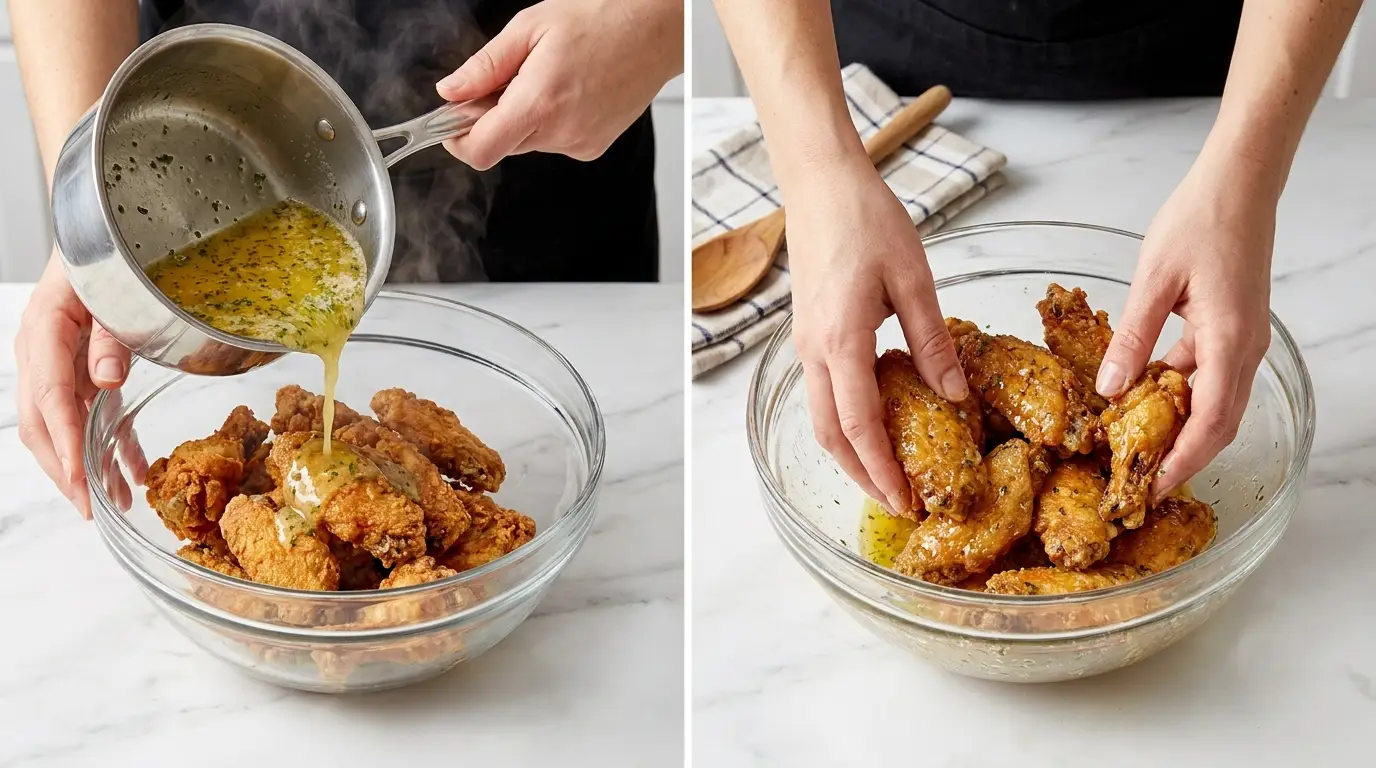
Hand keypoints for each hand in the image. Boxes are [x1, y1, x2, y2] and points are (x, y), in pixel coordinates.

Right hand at [14, 252, 131, 517]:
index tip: (80, 479)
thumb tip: (108, 381)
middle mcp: (39, 354)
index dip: (67, 442)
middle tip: (90, 508)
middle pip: (43, 424)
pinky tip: (132, 473)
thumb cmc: (103, 260)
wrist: (99, 239)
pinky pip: (89, 416)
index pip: (50, 399)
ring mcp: (54, 365)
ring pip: (62, 428)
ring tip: (115, 502)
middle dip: (65, 470)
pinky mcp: (75, 371)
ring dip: (87, 466)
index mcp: (42, 332)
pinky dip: (109, 446)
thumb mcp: (111, 291)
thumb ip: (109, 336)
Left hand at [434, 0, 682, 169]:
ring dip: (525, 117)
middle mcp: (561, 132)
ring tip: (548, 77)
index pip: (481, 150)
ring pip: (528, 142)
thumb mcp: (530, 27)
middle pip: (502, 144)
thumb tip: (451, 91)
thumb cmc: (601, 19)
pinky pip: (554, 141)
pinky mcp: (593, 147)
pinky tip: (568, 90)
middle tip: (510, 78)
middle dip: (493, 117)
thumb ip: (485, 65)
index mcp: (539, 102)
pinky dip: (550, 121)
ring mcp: (580, 143)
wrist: (654, 31)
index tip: (451, 123)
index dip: (457, 141)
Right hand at [789, 157, 968, 515]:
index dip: (881, 470)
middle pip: (830, 435)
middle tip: (898, 504)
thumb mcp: (913, 279)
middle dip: (862, 476)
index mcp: (841, 340)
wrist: (820, 183)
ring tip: (886, 475)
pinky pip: (821, 393)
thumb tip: (955, 395)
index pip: (858, 425)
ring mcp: (805, 343)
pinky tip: (874, 424)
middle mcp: (815, 350)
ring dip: (850, 454)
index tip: (905, 502)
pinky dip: (844, 423)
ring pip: (820, 418)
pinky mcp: (808, 333)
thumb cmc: (867, 219)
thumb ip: (933, 340)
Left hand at [1099, 150, 1275, 501]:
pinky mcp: (1231, 327)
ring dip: (1180, 426)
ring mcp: (1241, 339)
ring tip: (1136, 449)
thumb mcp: (1154, 280)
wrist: (1238, 183)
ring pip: (1213, 401)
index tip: (1153, 488)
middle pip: (1218, 422)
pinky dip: (1179, 393)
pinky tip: (1141, 396)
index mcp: (1228, 341)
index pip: (1211, 422)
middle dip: (1182, 457)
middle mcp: (1244, 348)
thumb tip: (1109, 389)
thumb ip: (1132, 337)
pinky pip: (1208, 375)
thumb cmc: (1200, 220)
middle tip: (1140, 483)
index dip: (1183, 461)